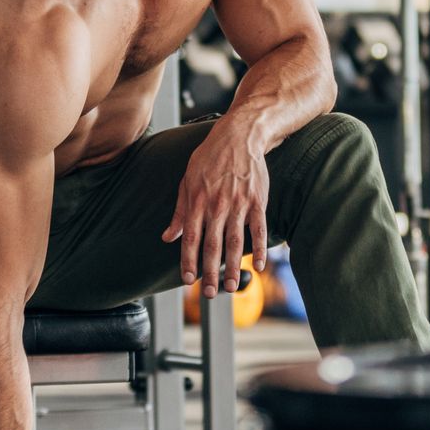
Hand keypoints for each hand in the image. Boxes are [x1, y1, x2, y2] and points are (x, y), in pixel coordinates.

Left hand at [162, 120, 268, 293]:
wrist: (239, 136)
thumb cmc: (210, 158)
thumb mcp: (187, 181)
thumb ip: (180, 212)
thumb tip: (168, 237)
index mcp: (197, 202)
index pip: (191, 238)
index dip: (189, 261)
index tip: (187, 281)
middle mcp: (217, 206)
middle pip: (212, 245)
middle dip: (210, 272)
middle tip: (210, 294)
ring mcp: (239, 204)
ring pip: (235, 241)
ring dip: (234, 266)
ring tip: (233, 287)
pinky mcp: (257, 201)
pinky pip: (259, 229)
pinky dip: (261, 248)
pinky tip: (259, 265)